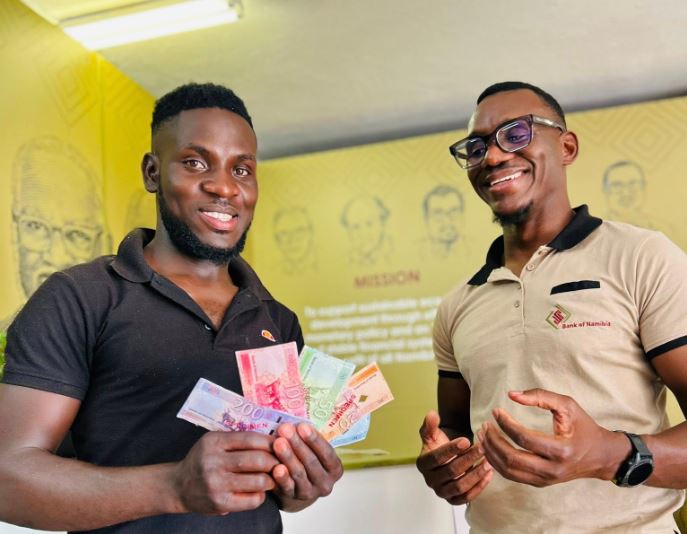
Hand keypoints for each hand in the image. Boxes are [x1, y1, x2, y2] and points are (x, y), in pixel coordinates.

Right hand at [172, 431, 278, 514]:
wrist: (178, 486)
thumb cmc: (203, 461)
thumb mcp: (214, 442)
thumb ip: (237, 440)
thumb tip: (273, 438)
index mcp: (214, 442)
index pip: (250, 439)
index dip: (270, 442)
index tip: (281, 444)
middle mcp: (213, 462)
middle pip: (257, 460)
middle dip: (275, 461)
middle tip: (282, 462)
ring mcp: (216, 484)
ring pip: (258, 481)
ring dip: (271, 479)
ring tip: (272, 477)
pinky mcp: (219, 503)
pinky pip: (252, 500)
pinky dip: (261, 495)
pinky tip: (259, 491)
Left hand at [271, 423, 342, 509]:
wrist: (297, 488)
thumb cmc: (307, 460)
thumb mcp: (314, 451)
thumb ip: (308, 439)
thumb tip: (295, 421)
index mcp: (335, 468)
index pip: (327, 453)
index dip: (314, 440)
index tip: (302, 426)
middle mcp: (326, 483)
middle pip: (311, 462)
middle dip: (297, 444)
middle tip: (285, 429)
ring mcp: (310, 492)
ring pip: (299, 473)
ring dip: (288, 457)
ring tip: (278, 443)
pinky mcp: (293, 498)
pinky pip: (287, 487)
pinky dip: (282, 478)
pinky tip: (276, 468)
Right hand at [416, 411, 491, 504]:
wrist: (444, 461)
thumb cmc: (438, 447)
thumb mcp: (432, 434)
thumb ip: (430, 424)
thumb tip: (431, 415)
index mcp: (422, 464)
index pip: (436, 458)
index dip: (451, 449)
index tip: (466, 440)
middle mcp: (430, 480)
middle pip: (451, 471)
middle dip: (468, 459)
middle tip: (483, 448)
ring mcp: (441, 492)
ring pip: (459, 486)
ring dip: (476, 474)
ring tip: (488, 462)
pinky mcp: (453, 500)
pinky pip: (466, 498)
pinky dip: (479, 487)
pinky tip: (489, 474)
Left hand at [480, 389, 628, 486]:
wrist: (601, 456)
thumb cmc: (583, 427)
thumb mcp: (568, 405)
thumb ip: (541, 396)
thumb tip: (511, 394)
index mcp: (561, 450)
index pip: (524, 439)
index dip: (506, 424)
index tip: (496, 411)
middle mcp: (553, 469)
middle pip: (512, 458)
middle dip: (493, 441)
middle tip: (485, 425)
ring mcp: (546, 479)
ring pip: (509, 471)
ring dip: (491, 453)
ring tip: (483, 436)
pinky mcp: (540, 483)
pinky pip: (513, 476)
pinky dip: (497, 463)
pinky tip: (490, 448)